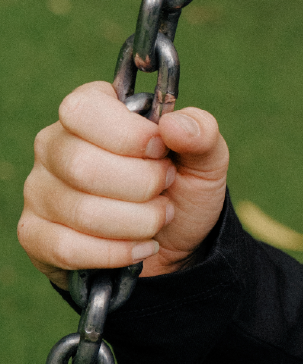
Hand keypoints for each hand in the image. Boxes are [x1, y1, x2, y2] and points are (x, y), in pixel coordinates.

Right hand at [18, 81, 228, 288]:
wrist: (174, 242)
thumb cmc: (181, 187)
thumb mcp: (205, 157)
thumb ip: (201, 132)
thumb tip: (174, 125)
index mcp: (90, 110)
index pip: (84, 110)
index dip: (130, 135)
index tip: (161, 151)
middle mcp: (54, 145)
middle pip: (84, 167)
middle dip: (143, 186)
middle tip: (165, 188)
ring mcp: (39, 190)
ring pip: (82, 212)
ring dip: (139, 222)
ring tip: (159, 216)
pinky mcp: (36, 234)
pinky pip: (69, 248)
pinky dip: (118, 253)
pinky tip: (142, 247)